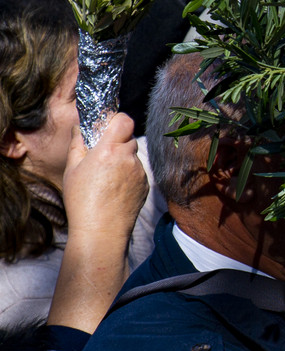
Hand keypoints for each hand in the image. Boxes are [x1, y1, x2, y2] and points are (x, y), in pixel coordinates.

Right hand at [47, 112, 148, 333]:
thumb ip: (78, 144)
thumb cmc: (82, 200)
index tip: (106, 127)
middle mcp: (129, 158)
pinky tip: (114, 189)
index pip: (124, 120)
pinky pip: (137, 171)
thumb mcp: (72, 169)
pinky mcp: (146, 184)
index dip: (116, 120)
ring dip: (122, 159)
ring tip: (105, 178)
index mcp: (109, 150)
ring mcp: (140, 172)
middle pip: (128, 138)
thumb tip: (82, 127)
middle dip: (116, 142)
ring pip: (133, 156)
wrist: (102, 231)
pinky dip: (128, 174)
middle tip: (101, 154)